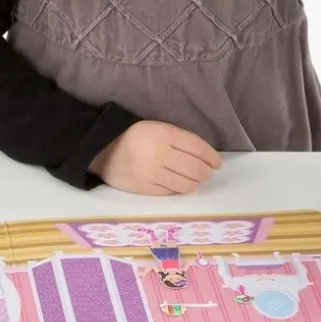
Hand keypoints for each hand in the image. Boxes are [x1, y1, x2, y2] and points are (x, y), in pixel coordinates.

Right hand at [89, 121, 221, 195]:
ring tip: (195, 179)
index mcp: (164, 135)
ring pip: (187, 185)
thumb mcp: (158, 128)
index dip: (212, 157)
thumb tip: (206, 157)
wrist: (103, 150)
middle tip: (207, 172)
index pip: (198, 148)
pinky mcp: (146, 189)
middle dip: (206, 172)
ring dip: (196, 183)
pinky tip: (179, 184)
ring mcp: (153, 174)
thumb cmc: (135, 136)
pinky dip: (180, 189)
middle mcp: (160, 155)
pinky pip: (172, 192)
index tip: (217, 162)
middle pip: (196, 169)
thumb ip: (181, 140)